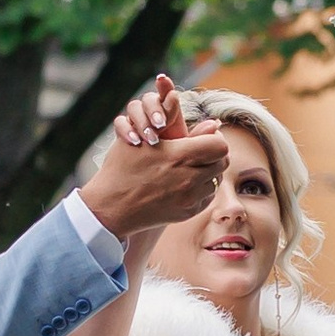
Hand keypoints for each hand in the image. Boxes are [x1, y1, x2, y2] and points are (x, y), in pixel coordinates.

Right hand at [77, 73, 228, 237]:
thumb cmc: (124, 167)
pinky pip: (207, 197)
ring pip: (216, 180)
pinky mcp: (187, 213)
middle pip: (223, 162)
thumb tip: (213, 123)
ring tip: (190, 168)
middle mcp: (189, 179)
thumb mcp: (146, 139)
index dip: (215, 139)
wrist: (112, 206)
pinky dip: (201, 189)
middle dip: (214, 155)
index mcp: (179, 156)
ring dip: (208, 172)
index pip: (220, 145)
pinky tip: (185, 183)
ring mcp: (189, 198)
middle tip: (200, 152)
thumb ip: (182, 127)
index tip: (204, 138)